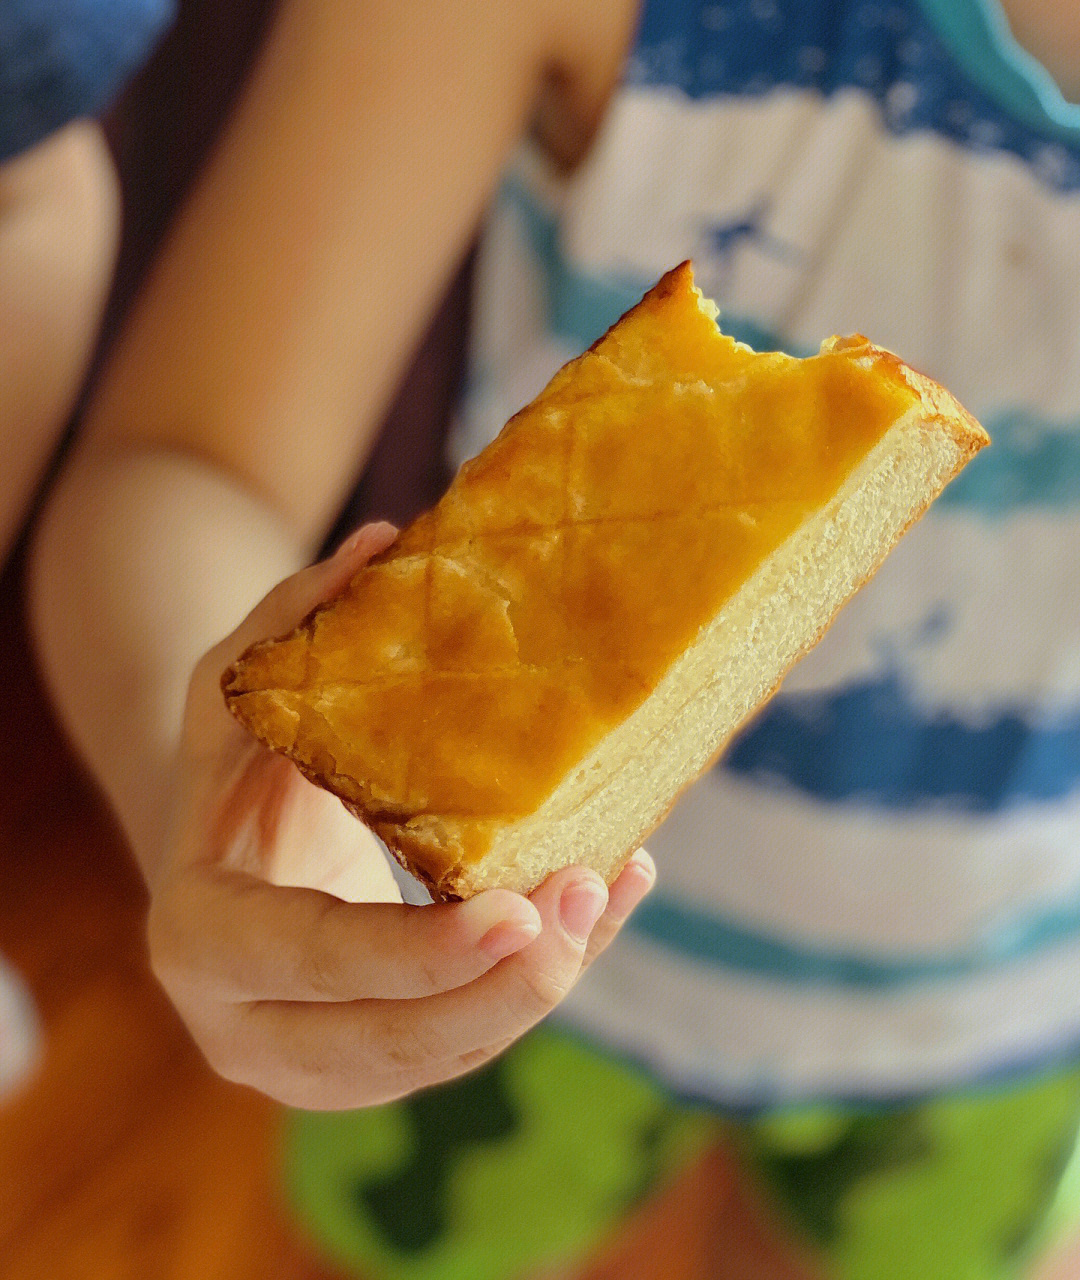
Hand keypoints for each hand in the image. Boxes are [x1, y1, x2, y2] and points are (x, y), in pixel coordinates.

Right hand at [147, 523, 655, 1108]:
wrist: (221, 848)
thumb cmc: (233, 758)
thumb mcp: (237, 685)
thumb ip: (288, 619)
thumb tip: (382, 541)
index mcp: (198, 931)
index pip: (308, 959)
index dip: (414, 953)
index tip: (516, 912)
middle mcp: (243, 1022)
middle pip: (389, 1040)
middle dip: (500, 987)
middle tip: (583, 896)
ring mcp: (306, 1062)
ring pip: (441, 1058)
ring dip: (537, 987)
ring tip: (609, 887)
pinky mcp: (368, 1067)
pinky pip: (465, 1042)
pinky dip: (538, 981)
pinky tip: (604, 901)